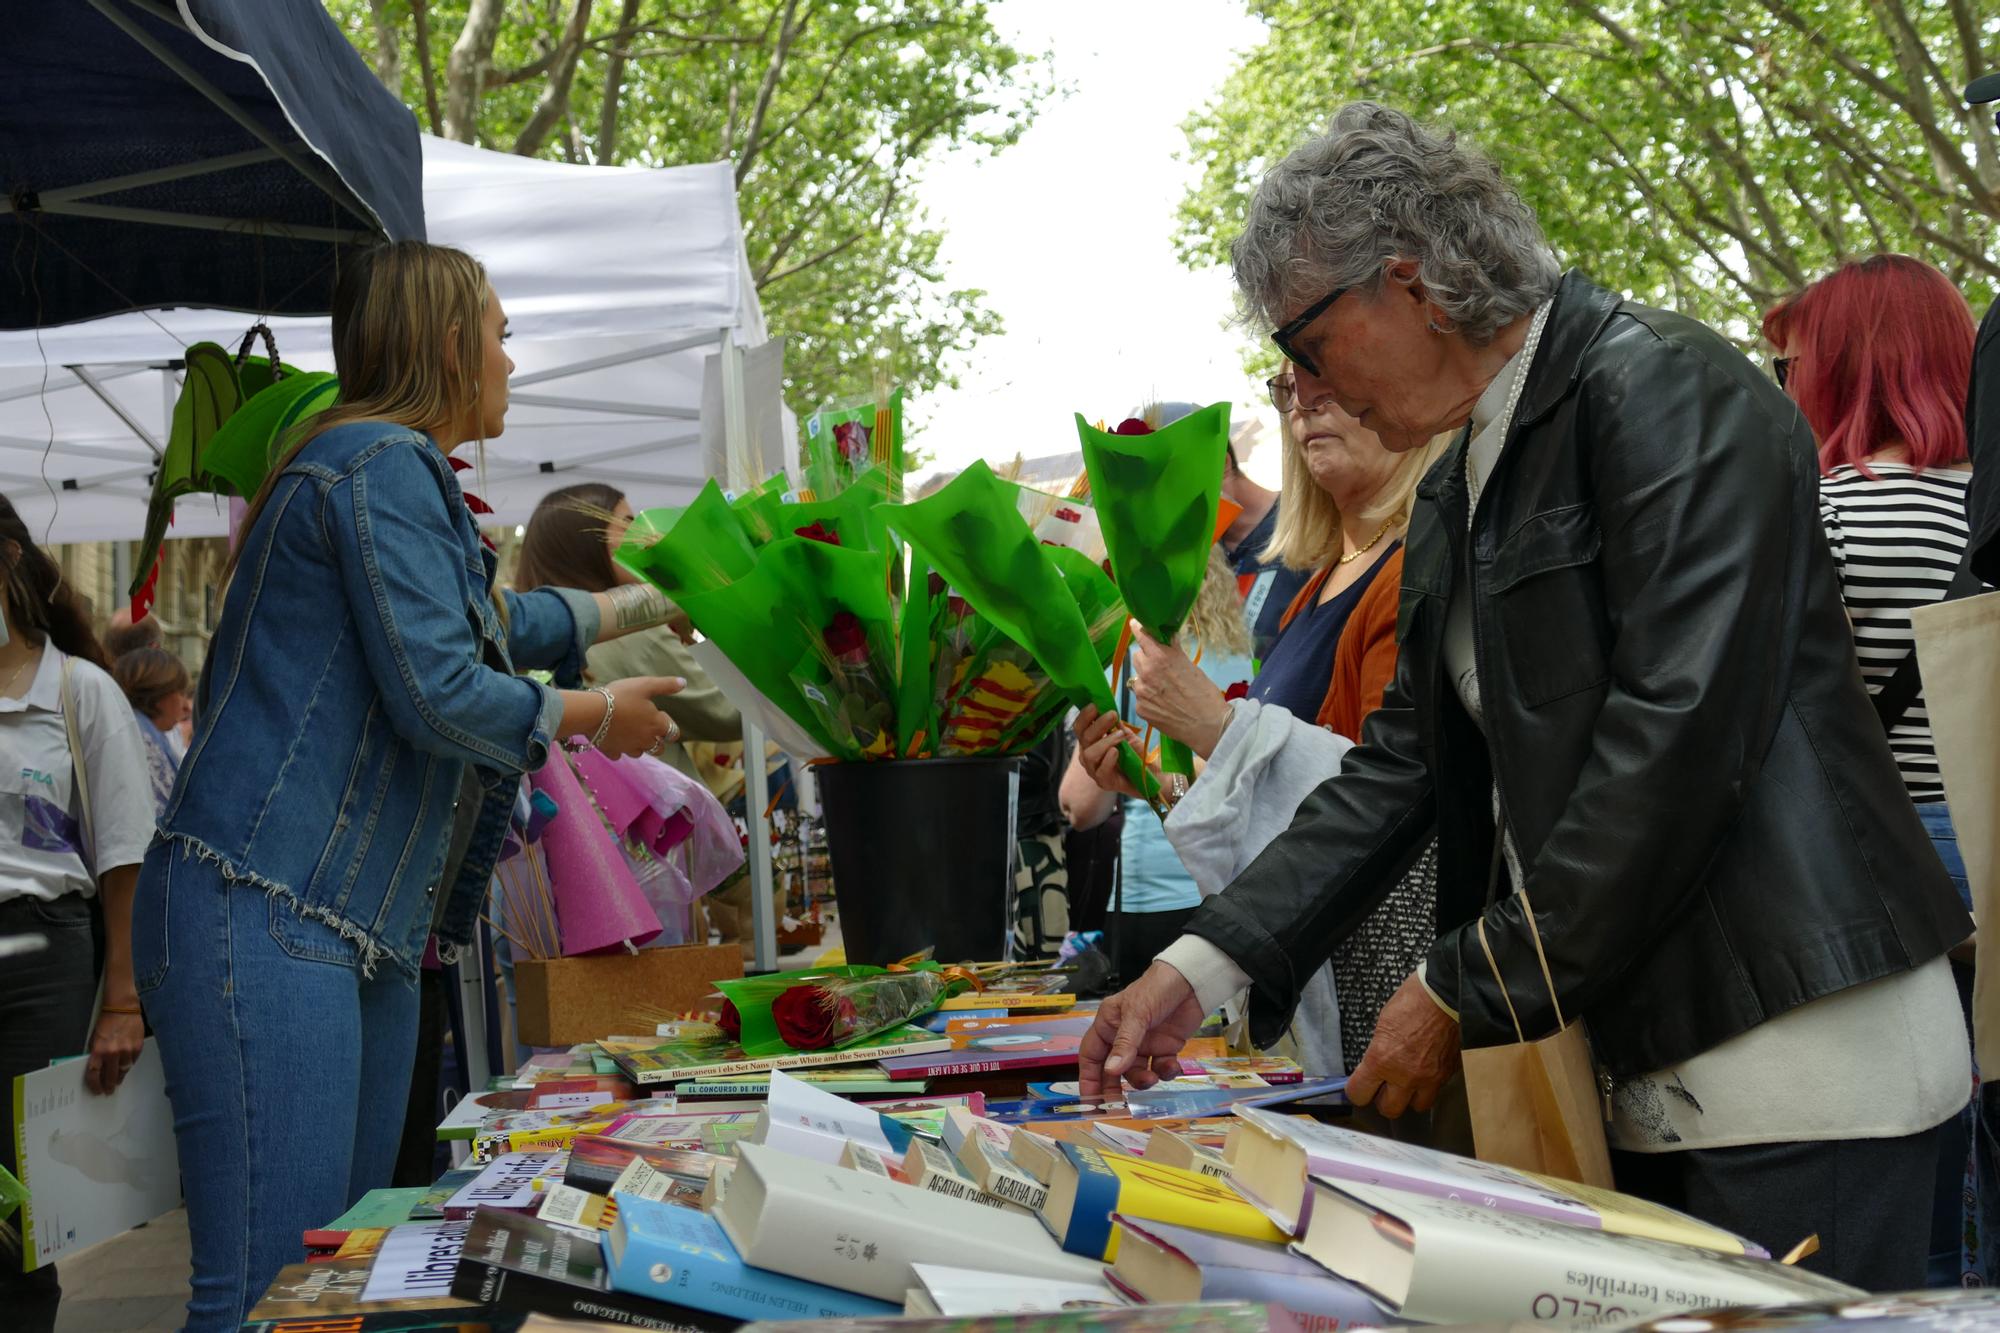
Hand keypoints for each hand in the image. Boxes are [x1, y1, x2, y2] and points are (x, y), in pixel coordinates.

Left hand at [85, 1010, 144, 1094]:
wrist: (123, 1009)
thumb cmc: (107, 1022)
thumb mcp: (95, 1039)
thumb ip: (96, 1055)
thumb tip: (97, 1069)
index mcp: (98, 1051)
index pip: (94, 1074)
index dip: (94, 1085)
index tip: (96, 1090)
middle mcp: (113, 1052)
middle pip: (110, 1076)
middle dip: (108, 1085)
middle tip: (108, 1090)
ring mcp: (127, 1050)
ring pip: (123, 1071)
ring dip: (120, 1076)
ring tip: (118, 1080)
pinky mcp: (137, 1047)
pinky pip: (133, 1062)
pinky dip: (129, 1064)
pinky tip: (126, 1065)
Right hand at [599, 676, 684, 756]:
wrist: (592, 711)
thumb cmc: (621, 696)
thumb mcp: (645, 685)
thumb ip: (665, 685)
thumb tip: (683, 683)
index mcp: (656, 725)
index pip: (672, 732)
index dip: (669, 727)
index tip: (662, 719)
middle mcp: (646, 740)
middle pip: (659, 748)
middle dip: (658, 741)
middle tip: (649, 730)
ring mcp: (629, 748)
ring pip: (640, 753)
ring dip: (639, 746)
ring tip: (632, 735)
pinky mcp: (612, 752)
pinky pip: (619, 755)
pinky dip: (619, 750)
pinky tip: (615, 741)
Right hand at [1070, 706, 1150, 800]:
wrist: (1152, 774)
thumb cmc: (1136, 754)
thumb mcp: (1126, 735)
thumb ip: (1115, 725)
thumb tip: (1108, 708)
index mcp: (1090, 742)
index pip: (1079, 727)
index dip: (1085, 715)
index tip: (1096, 705)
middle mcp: (1088, 755)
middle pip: (1084, 738)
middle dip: (1098, 724)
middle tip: (1113, 715)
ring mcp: (1094, 770)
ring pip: (1089, 754)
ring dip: (1105, 742)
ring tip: (1120, 735)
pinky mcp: (1104, 783)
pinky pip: (1101, 771)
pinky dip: (1108, 760)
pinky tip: (1116, 752)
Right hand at [1078, 961, 1206, 1097]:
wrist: (1192, 981)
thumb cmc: (1155, 989)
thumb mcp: (1136, 1014)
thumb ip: (1125, 1044)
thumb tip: (1110, 1071)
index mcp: (1108, 1025)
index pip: (1091, 1056)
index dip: (1088, 1078)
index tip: (1089, 1100)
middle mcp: (1123, 1037)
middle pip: (1113, 1070)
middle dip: (1115, 1088)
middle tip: (1119, 1107)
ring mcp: (1145, 1044)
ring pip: (1138, 1072)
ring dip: (1144, 1079)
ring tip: (1152, 1077)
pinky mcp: (1166, 1048)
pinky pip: (1161, 1068)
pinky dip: (1166, 1072)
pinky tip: (1173, 1066)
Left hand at [1127, 622, 1232, 759]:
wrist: (1208, 726)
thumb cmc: (1205, 695)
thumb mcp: (1191, 667)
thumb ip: (1173, 653)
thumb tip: (1166, 639)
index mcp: (1161, 657)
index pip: (1142, 636)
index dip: (1139, 629)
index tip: (1135, 624)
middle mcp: (1147, 672)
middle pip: (1138, 656)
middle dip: (1147, 658)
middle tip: (1160, 666)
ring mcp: (1141, 692)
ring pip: (1138, 678)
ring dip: (1147, 679)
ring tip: (1164, 690)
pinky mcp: (1140, 708)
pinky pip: (1140, 697)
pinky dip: (1148, 698)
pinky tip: (1163, 704)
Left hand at [1346, 972, 1462, 1117]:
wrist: (1446, 994)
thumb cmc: (1412, 1000)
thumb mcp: (1383, 1024)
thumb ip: (1378, 1052)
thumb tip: (1373, 1067)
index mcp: (1382, 1060)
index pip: (1359, 1094)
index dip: (1356, 1091)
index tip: (1359, 1086)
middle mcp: (1405, 1075)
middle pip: (1389, 1109)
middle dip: (1383, 1099)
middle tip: (1383, 1087)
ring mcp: (1429, 1078)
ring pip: (1416, 1106)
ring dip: (1409, 1097)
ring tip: (1407, 1082)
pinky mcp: (1447, 1074)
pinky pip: (1435, 1091)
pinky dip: (1428, 1086)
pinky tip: (1425, 1071)